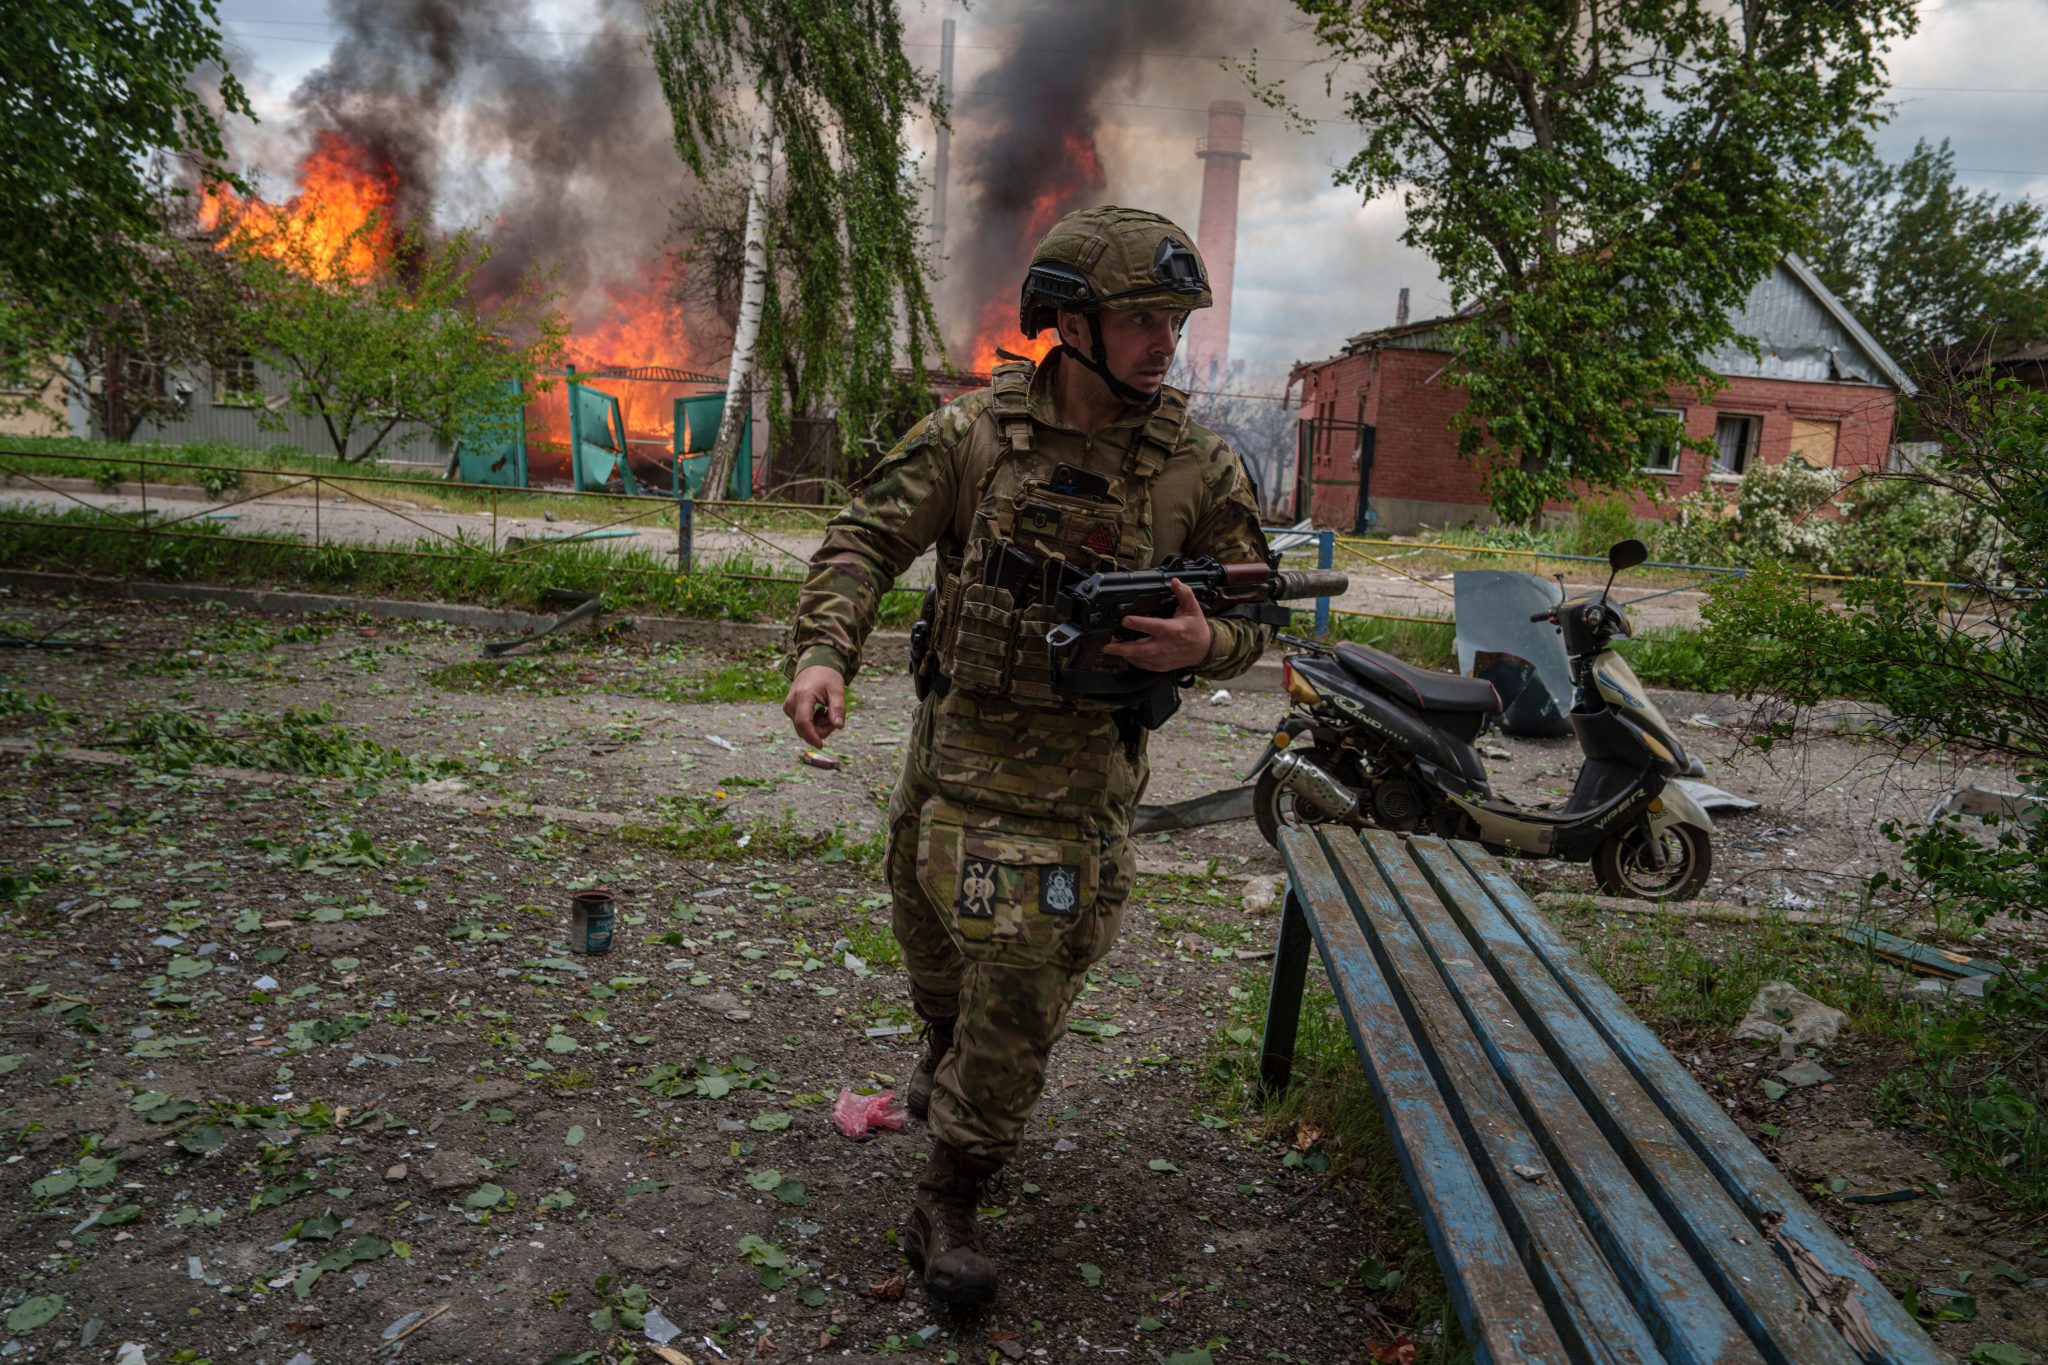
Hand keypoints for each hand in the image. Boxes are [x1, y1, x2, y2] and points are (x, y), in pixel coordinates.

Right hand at [783, 665, 845, 746]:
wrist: (814, 666)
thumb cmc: (827, 676)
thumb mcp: (837, 690)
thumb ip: (838, 708)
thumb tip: (839, 726)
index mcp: (803, 696)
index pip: (804, 722)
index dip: (812, 736)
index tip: (821, 745)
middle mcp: (791, 703)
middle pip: (803, 728)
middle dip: (821, 729)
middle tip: (834, 717)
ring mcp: (788, 706)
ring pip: (803, 728)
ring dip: (818, 726)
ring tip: (826, 711)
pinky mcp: (789, 709)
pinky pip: (801, 724)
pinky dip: (813, 723)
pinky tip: (819, 711)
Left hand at [1100, 578, 1214, 672]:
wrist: (1204, 650)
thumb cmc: (1196, 629)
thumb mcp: (1193, 609)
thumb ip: (1184, 594)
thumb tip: (1175, 582)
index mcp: (1173, 630)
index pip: (1153, 626)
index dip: (1138, 624)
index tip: (1125, 620)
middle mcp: (1166, 646)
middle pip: (1141, 649)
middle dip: (1122, 648)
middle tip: (1107, 645)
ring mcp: (1163, 658)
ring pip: (1139, 659)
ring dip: (1124, 654)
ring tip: (1111, 648)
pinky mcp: (1161, 666)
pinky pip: (1143, 665)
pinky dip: (1132, 660)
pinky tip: (1124, 654)